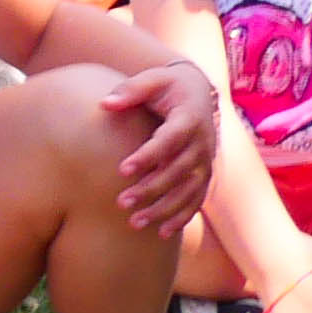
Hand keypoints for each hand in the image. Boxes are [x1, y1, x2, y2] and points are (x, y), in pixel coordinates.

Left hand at [96, 64, 220, 230]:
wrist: (199, 93)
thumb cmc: (169, 87)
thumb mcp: (152, 80)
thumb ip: (130, 90)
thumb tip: (105, 103)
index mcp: (189, 118)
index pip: (169, 140)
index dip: (148, 156)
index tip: (122, 169)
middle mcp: (202, 143)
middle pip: (178, 171)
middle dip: (151, 189)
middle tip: (121, 202)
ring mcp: (206, 162)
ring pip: (187, 191)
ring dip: (163, 209)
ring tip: (135, 223)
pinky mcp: (205, 175)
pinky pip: (197, 200)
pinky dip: (182, 217)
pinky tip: (162, 232)